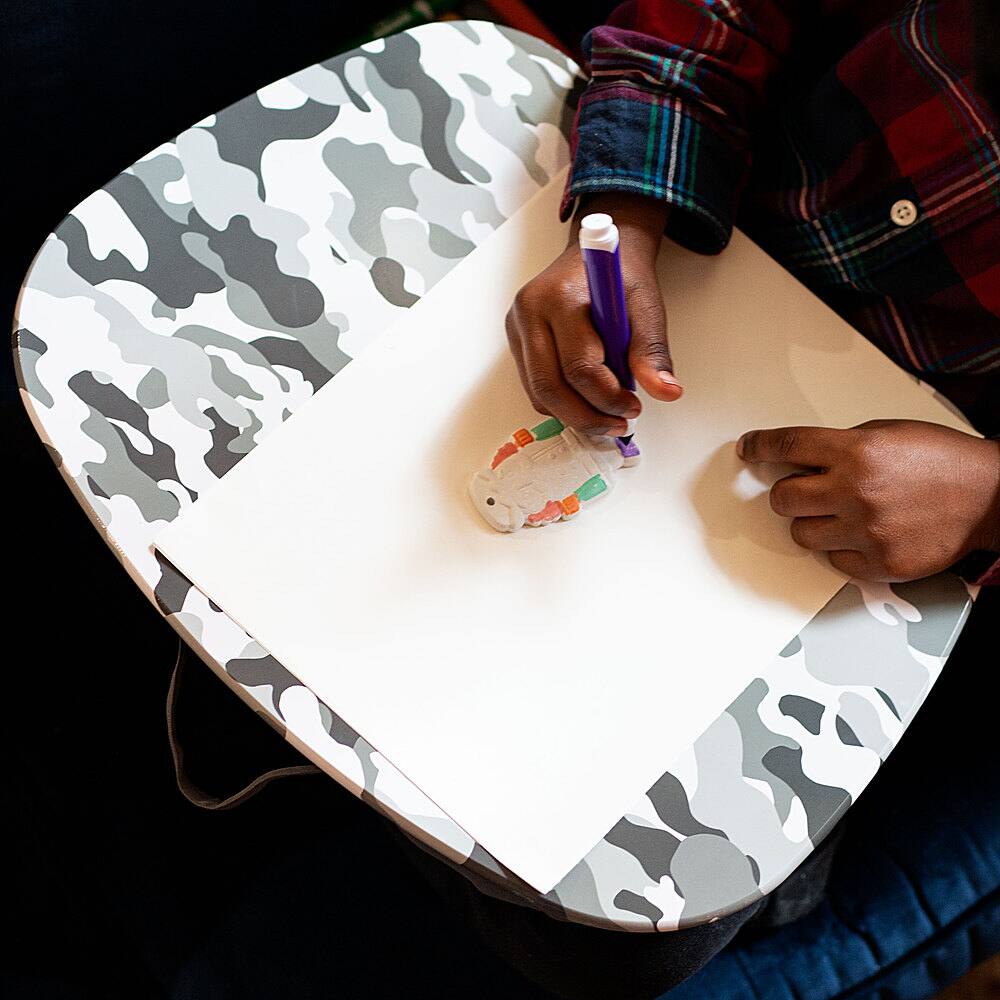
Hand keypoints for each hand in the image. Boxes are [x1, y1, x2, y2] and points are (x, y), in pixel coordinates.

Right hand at [505, 192, 681, 436]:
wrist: (597, 253)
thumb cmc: (619, 275)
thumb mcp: (645, 305)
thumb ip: (652, 350)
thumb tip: (665, 390)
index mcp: (559, 298)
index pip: (578, 366)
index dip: (608, 397)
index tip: (633, 406)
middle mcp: (529, 312)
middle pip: (549, 387)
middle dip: (586, 416)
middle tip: (618, 424)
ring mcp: (517, 329)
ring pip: (539, 394)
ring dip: (574, 414)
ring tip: (607, 415)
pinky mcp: (518, 342)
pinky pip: (536, 387)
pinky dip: (562, 403)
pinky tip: (588, 400)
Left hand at [737, 419, 999, 580]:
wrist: (991, 496)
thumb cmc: (940, 461)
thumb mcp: (887, 434)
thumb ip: (840, 447)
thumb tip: (798, 459)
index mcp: (856, 451)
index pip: (787, 446)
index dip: (760, 446)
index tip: (748, 448)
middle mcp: (856, 491)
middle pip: (782, 498)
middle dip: (788, 493)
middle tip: (805, 490)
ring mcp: (867, 531)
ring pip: (800, 534)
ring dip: (812, 523)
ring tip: (839, 513)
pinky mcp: (879, 563)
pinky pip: (833, 560)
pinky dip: (841, 548)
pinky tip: (863, 533)